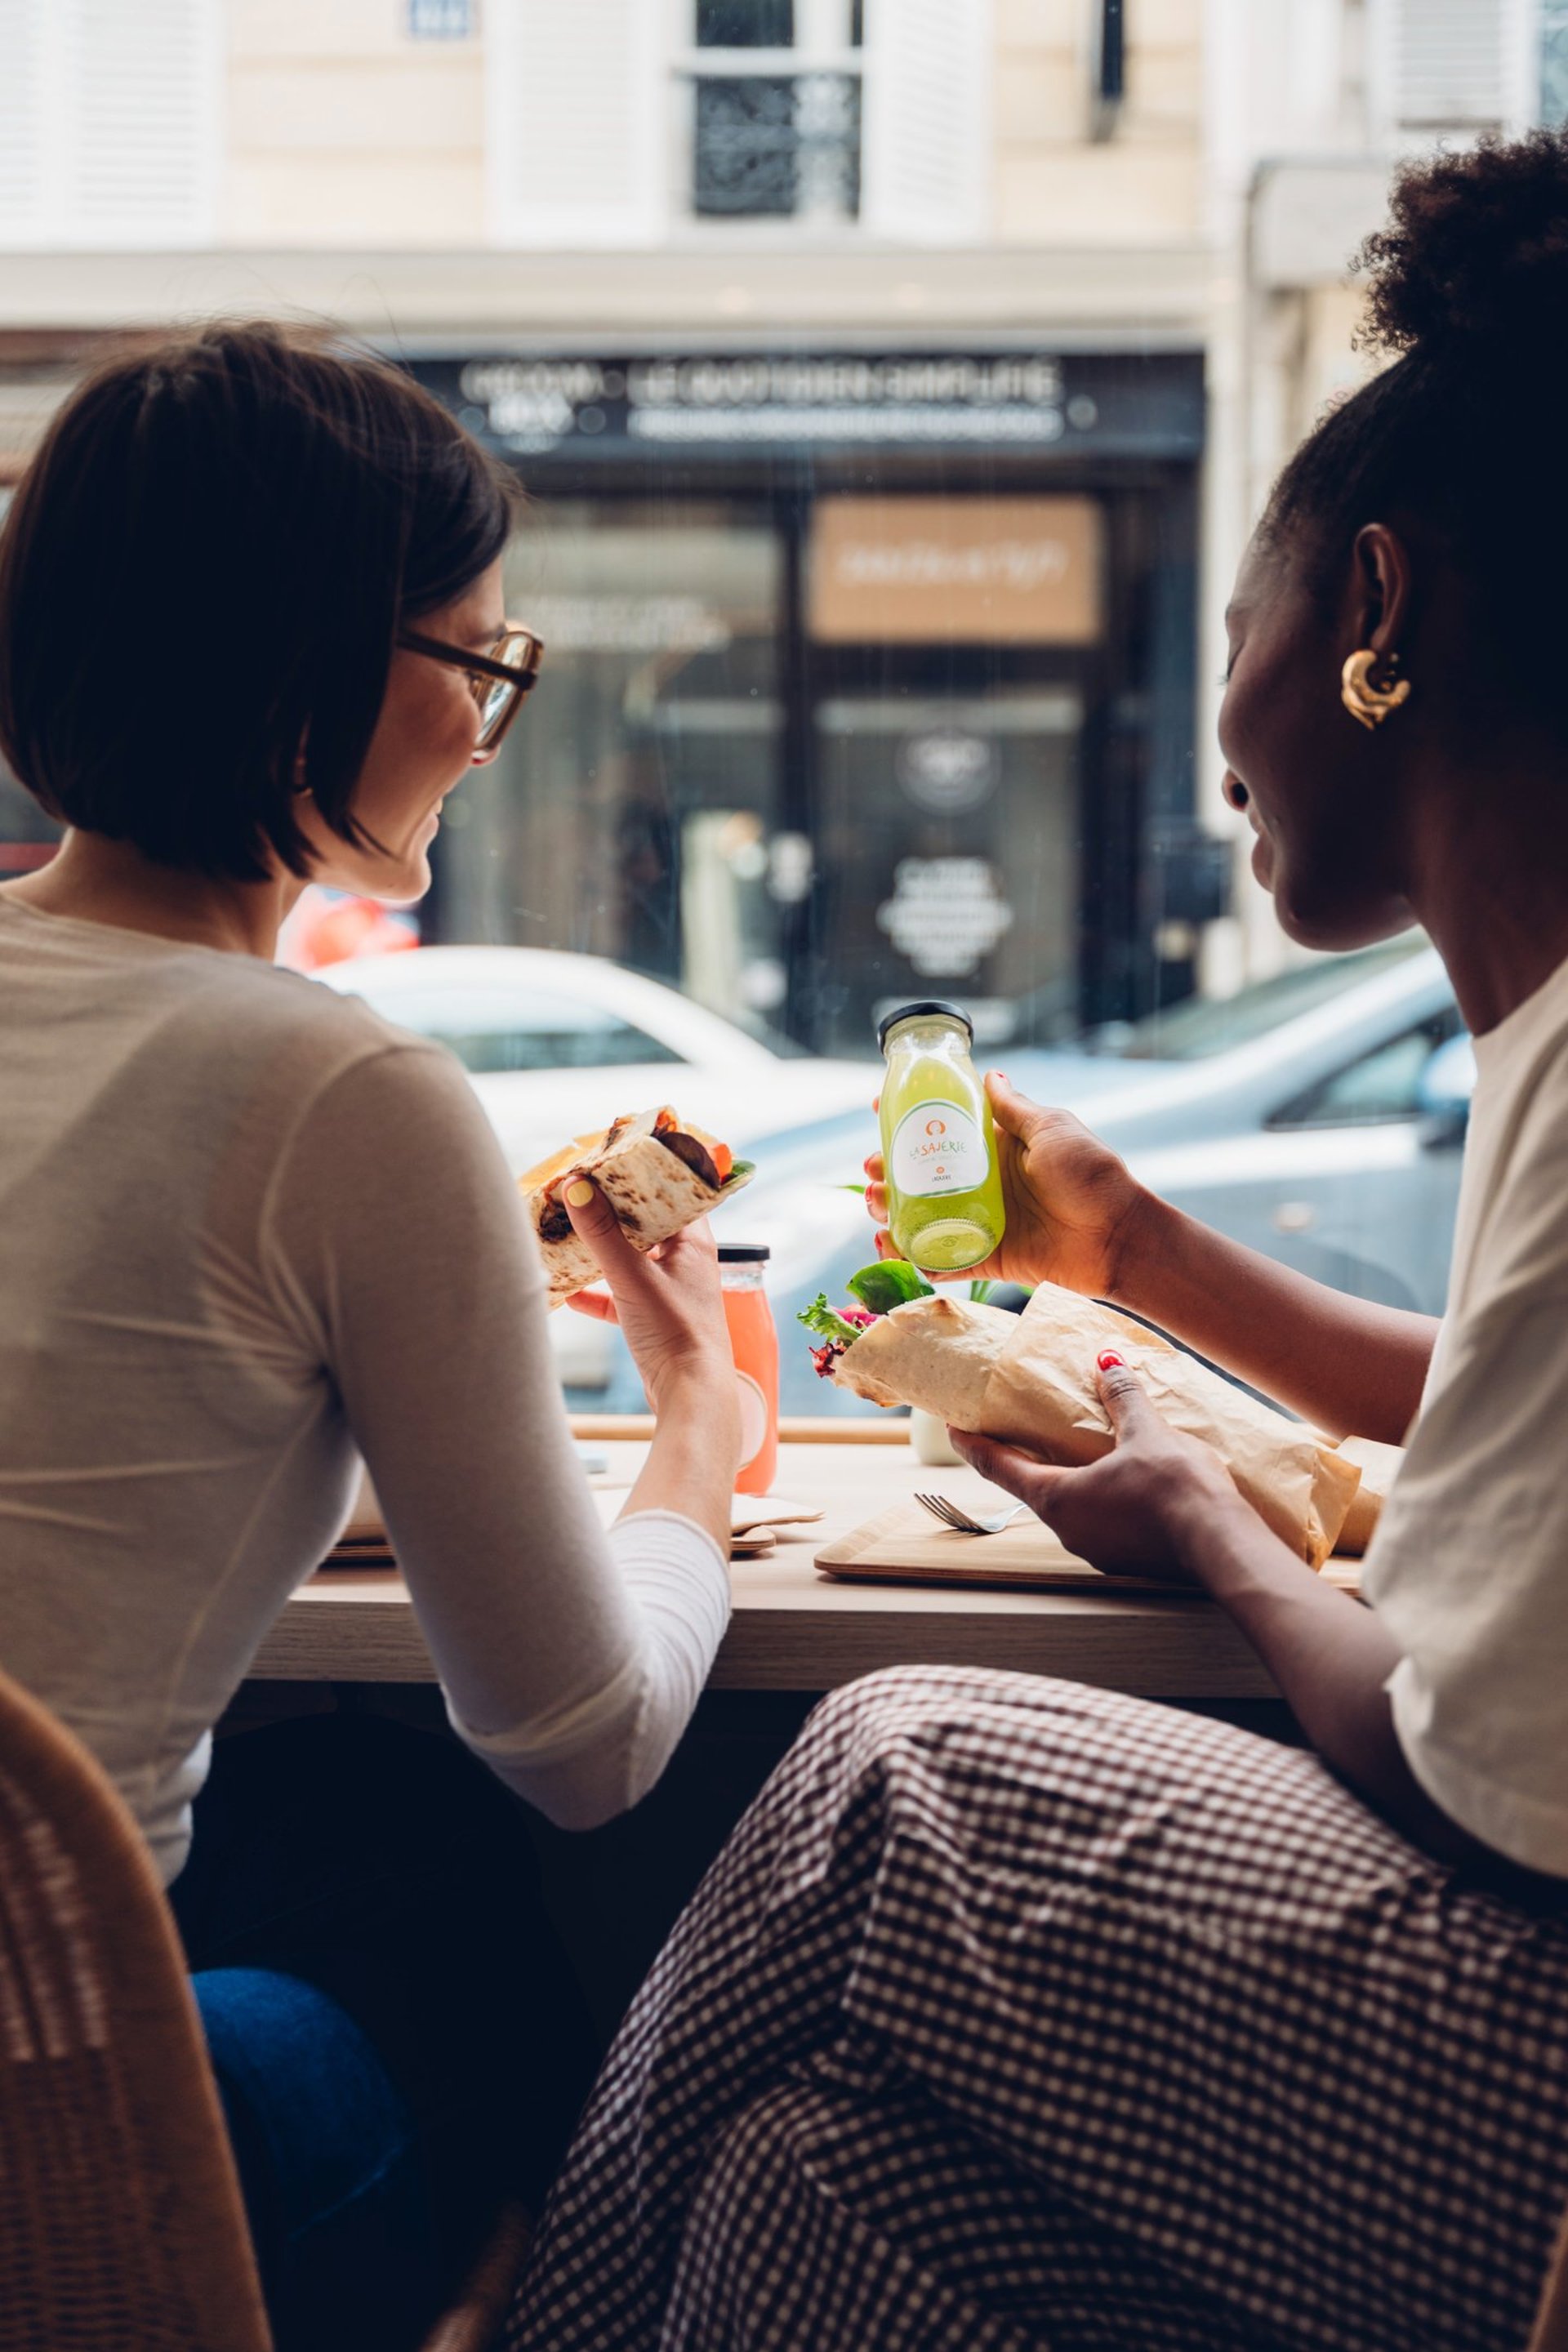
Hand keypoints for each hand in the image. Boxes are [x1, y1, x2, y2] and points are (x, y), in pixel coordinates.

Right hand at [562, 1183, 735, 1424]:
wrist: (691, 1397)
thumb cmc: (677, 1334)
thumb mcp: (633, 1278)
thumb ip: (602, 1233)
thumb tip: (575, 1186)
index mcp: (693, 1241)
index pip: (669, 1190)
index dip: (638, 1172)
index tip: (604, 1158)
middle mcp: (684, 1261)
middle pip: (643, 1221)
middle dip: (607, 1208)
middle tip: (573, 1191)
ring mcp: (668, 1290)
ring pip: (628, 1257)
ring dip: (598, 1248)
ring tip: (563, 1230)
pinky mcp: (652, 1319)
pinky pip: (617, 1295)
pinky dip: (594, 1291)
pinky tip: (566, 1291)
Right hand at [865, 1072, 1149, 1295]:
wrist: (1119, 1235)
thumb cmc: (1092, 1175)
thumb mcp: (1053, 1130)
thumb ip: (1016, 1110)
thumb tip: (990, 1074)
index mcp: (996, 1148)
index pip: (943, 1130)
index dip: (907, 1120)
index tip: (877, 1111)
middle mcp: (983, 1183)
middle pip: (920, 1176)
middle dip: (887, 1172)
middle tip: (871, 1171)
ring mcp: (981, 1221)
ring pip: (922, 1217)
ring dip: (891, 1212)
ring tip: (876, 1207)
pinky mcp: (987, 1257)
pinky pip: (942, 1260)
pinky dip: (913, 1258)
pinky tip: (889, 1249)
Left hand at [949, 1354, 1242, 1581]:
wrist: (1224, 1547)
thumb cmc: (1176, 1489)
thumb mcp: (1146, 1432)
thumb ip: (1122, 1397)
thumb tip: (1107, 1362)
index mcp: (1057, 1499)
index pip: (997, 1467)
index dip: (972, 1444)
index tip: (953, 1426)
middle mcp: (1069, 1531)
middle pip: (1034, 1488)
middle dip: (1026, 1458)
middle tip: (1022, 1428)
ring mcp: (1099, 1551)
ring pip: (1073, 1507)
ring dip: (1072, 1479)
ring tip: (1082, 1449)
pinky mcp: (1129, 1559)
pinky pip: (1104, 1522)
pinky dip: (1103, 1498)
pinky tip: (1126, 1481)